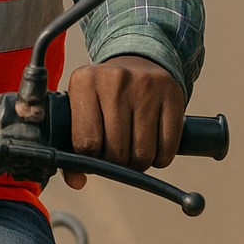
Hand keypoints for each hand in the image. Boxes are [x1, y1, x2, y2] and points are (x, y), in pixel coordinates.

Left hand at [63, 55, 183, 189]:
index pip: (86, 143)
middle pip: (116, 152)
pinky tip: (152, 144)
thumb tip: (77, 182)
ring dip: (138, 164)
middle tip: (116, 153)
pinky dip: (159, 159)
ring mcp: (146, 86)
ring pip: (143, 155)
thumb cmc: (103, 96)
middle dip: (116, 163)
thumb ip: (72, 148)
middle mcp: (114, 80)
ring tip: (132, 149)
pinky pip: (167, 150)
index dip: (90, 159)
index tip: (94, 155)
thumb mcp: (81, 110)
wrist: (137, 62)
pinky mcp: (172, 95)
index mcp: (84, 82)